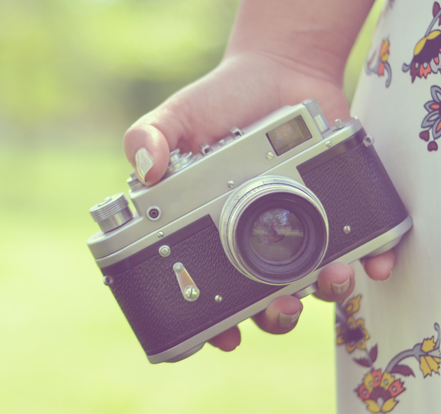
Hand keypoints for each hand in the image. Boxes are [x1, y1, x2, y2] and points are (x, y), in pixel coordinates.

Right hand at [123, 52, 394, 350]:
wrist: (277, 70)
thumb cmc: (217, 101)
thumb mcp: (175, 117)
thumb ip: (148, 136)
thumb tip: (144, 169)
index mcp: (206, 230)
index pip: (206, 290)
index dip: (213, 321)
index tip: (223, 336)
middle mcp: (250, 238)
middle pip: (263, 299)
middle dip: (274, 317)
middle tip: (278, 309)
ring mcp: (295, 225)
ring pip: (311, 279)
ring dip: (322, 292)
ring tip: (327, 279)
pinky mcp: (334, 207)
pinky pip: (356, 244)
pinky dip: (369, 260)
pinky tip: (370, 263)